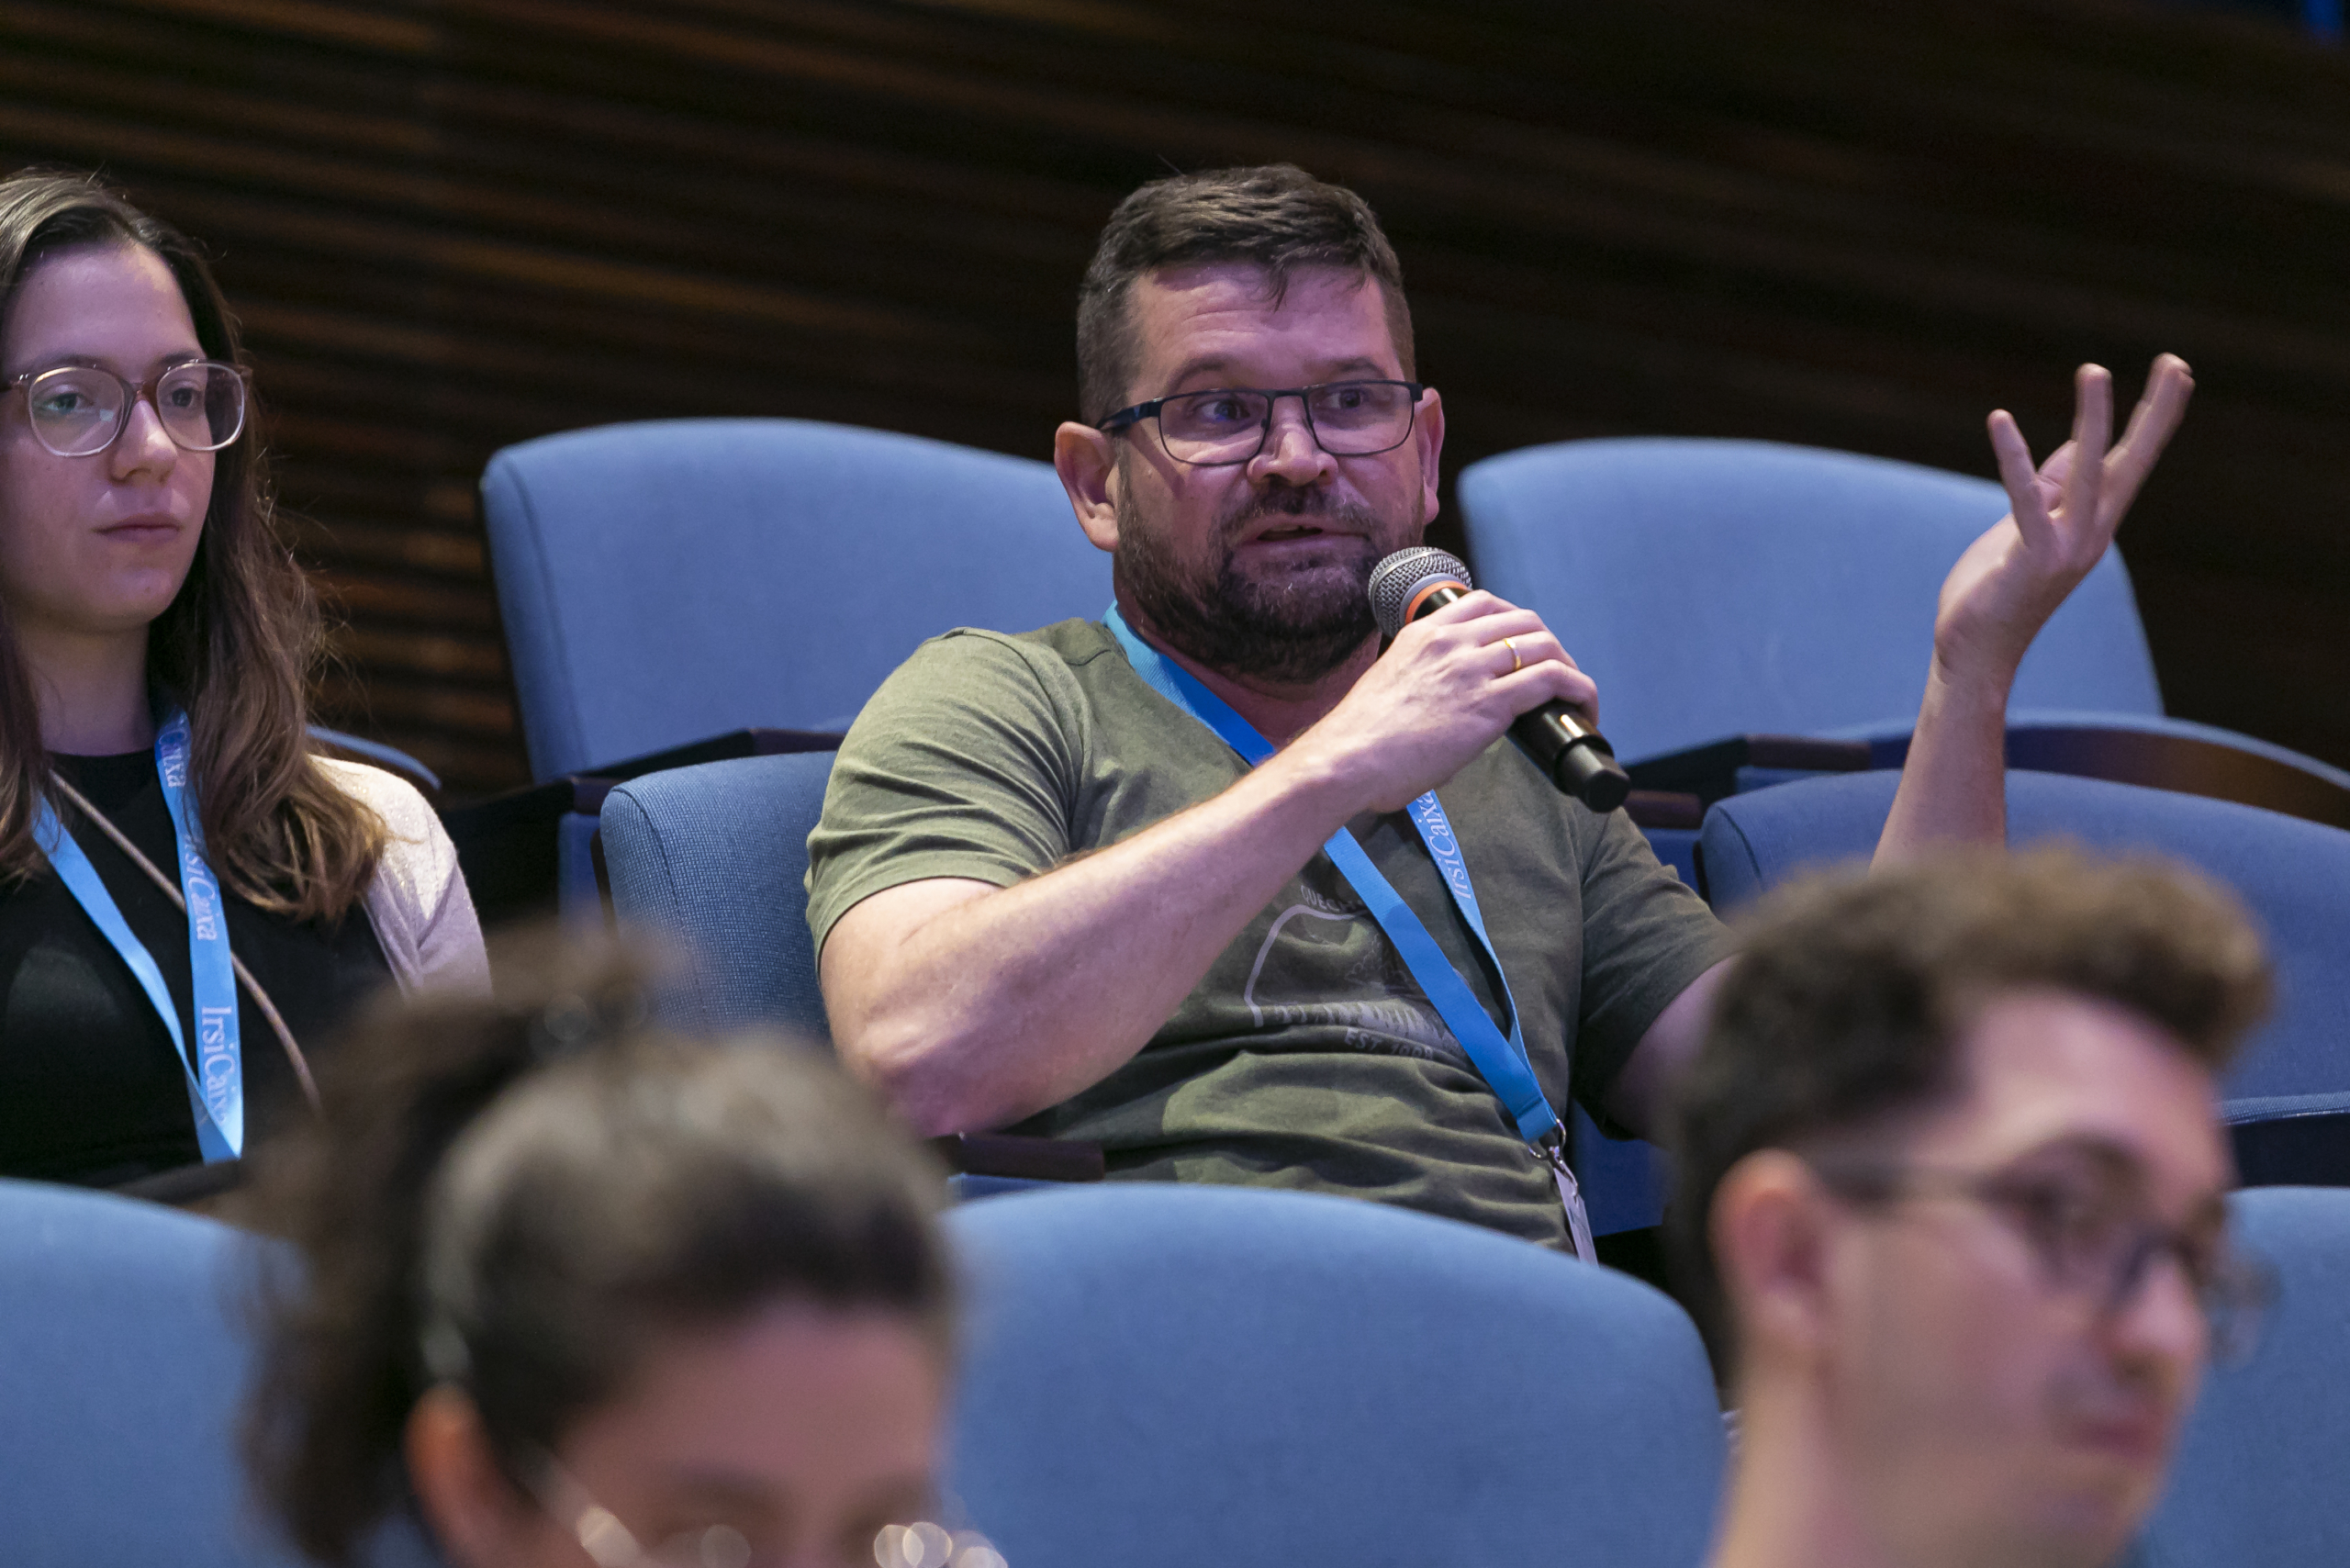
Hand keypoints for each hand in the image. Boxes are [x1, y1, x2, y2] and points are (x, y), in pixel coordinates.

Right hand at [1289, 590, 1598, 813]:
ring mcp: (1471, 670)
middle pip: (1524, 620)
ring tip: (1575, 696)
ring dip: (1568, 668)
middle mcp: (1451, 642)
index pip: (1485, 603)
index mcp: (1423, 632)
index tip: (1524, 646)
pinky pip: (1551, 681)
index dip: (1515, 622)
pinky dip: (1578, 691)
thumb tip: (1447, 707)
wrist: (1345, 759)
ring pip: (1544, 646)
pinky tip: (1584, 709)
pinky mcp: (1489, 704)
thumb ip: (1423, 680)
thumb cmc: (1359, 739)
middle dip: (1549, 645)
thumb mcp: (1391, 684)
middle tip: (1556, 675)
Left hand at [1934, 354, 2193, 689]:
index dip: (2151, 417)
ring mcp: (2067, 547)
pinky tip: (1999, 418)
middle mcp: (2091, 534)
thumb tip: (2075, 444)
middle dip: (2154, 412)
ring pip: (2089, 473)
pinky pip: (2025, 498)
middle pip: (2130, 462)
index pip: (2129, 462)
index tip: (2175, 370)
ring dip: (2093, 420)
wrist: (1975, 655)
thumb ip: (2051, 489)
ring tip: (2095, 369)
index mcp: (2092, 524)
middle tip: (2174, 361)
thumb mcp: (2025, 529)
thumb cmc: (1995, 592)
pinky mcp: (2033, 558)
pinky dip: (2013, 457)